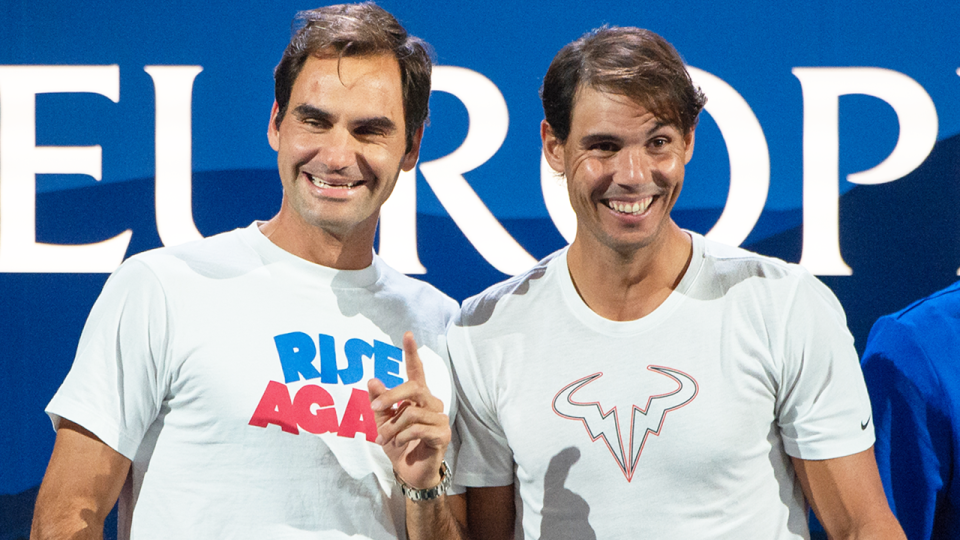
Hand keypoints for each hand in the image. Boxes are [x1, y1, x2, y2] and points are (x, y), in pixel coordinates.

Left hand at [369, 331, 449, 488]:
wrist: (410, 472)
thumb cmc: (399, 444)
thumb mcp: (382, 422)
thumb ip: (379, 402)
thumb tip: (372, 380)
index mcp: (417, 397)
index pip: (417, 371)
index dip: (412, 353)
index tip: (407, 334)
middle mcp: (431, 403)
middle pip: (413, 388)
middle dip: (391, 396)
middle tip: (374, 409)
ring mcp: (439, 418)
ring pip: (411, 412)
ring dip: (391, 427)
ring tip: (384, 438)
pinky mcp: (442, 434)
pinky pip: (417, 429)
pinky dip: (402, 437)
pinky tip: (398, 444)